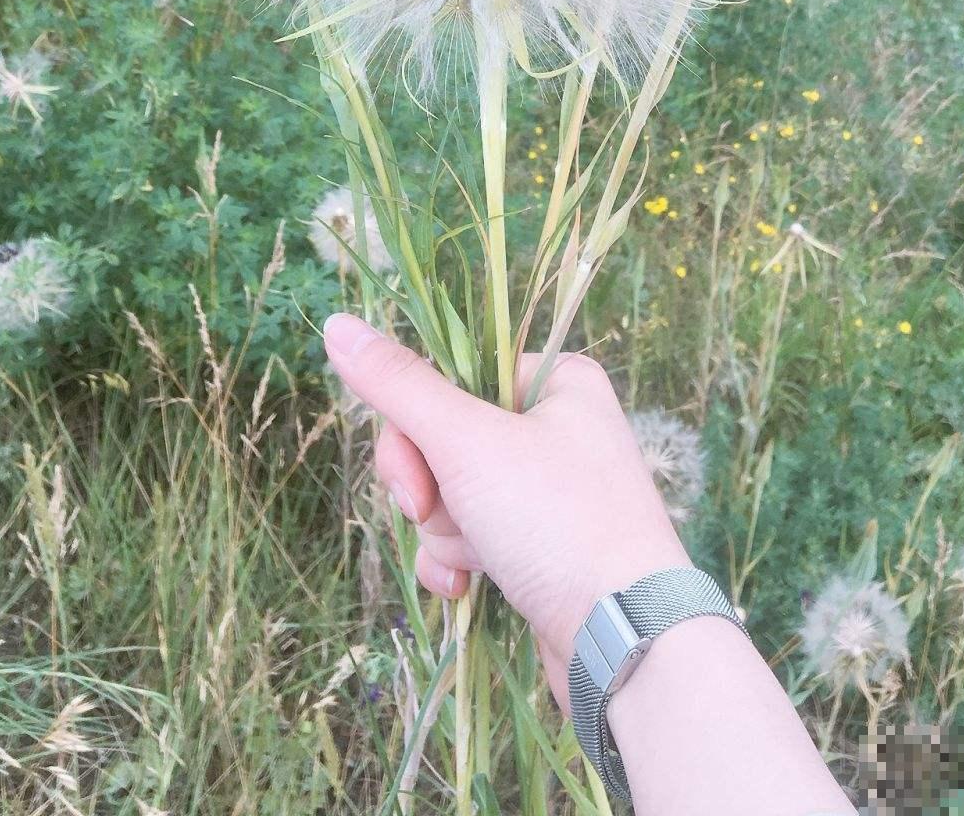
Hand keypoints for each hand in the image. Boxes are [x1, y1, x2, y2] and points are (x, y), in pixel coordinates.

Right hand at [322, 312, 687, 708]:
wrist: (627, 639)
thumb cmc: (556, 521)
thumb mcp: (468, 442)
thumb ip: (398, 385)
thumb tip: (337, 325)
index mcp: (556, 381)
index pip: (451, 377)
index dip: (415, 427)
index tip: (415, 474)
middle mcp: (558, 428)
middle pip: (444, 439)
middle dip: (429, 491)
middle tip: (433, 514)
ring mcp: (550, 492)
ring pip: (452, 495)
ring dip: (446, 533)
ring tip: (477, 562)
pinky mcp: (542, 548)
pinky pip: (474, 539)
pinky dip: (460, 563)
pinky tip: (468, 590)